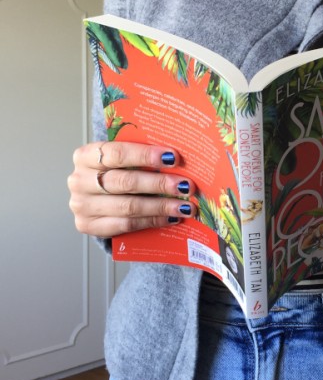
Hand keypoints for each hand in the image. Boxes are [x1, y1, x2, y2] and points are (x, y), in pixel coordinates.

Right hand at [68, 141, 193, 237]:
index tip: (173, 157)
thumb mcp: (123, 158)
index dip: (146, 155)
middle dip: (159, 184)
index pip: (117, 153)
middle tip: (185, 186)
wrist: (96, 196)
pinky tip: (170, 217)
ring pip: (128, 206)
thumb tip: (178, 158)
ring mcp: (81, 205)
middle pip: (125, 182)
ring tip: (185, 206)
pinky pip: (126, 225)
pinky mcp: (87, 225)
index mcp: (86, 155)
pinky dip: (152, 221)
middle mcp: (79, 180)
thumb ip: (142, 156)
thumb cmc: (115, 171)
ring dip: (161, 206)